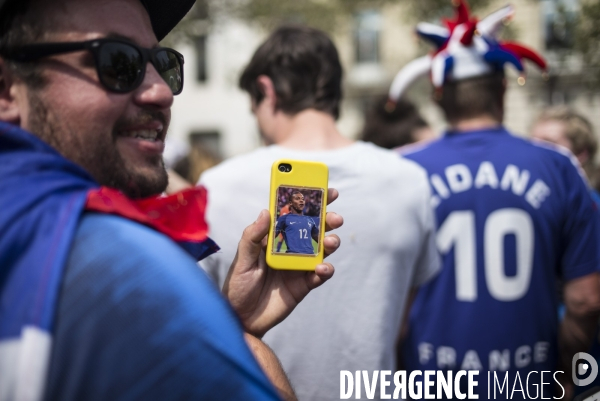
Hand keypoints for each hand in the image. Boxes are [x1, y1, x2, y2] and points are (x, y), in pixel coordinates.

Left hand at [222, 188, 342, 337]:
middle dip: (327, 219)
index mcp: (273, 237)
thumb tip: (265, 211)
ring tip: (330, 242)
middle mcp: (289, 248)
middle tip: (334, 217)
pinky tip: (322, 269)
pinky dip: (325, 270)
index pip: (293, 214)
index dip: (310, 201)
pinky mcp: (304, 284)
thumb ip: (252, 237)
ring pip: (321, 249)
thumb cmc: (237, 287)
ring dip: (330, 242)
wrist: (240, 320)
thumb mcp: (241, 261)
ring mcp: (299, 265)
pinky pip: (320, 274)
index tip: (325, 190)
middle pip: (313, 228)